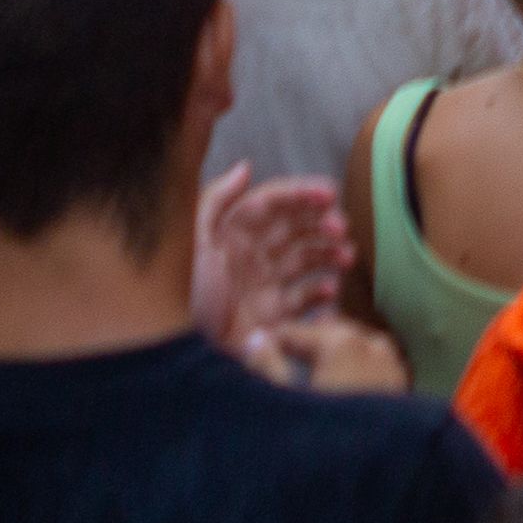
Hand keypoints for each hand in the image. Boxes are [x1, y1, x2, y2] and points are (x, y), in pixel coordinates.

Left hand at [190, 165, 349, 346]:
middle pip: (295, 228)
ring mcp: (262, 287)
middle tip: (341, 229)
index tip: (330, 193)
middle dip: (322, 222)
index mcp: (231, 233)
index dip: (303, 192)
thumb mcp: (191, 244)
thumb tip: (245, 166)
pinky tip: (330, 289)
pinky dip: (321, 292)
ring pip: (305, 260)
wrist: (176, 357)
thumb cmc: (180, 297)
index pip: (274, 201)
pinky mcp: (270, 318)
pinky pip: (303, 299)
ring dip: (329, 253)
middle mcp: (250, 256)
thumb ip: (215, 200)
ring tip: (347, 256)